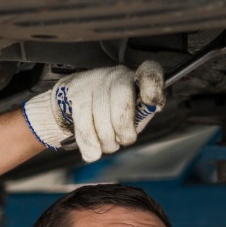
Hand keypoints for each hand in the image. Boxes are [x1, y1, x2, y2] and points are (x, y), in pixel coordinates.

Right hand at [22, 61, 164, 161]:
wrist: (72, 102)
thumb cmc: (110, 109)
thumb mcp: (132, 111)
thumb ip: (142, 112)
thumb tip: (153, 107)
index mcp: (135, 79)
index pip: (149, 74)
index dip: (152, 88)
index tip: (152, 103)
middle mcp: (115, 76)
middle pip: (122, 105)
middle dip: (123, 130)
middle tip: (124, 139)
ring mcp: (93, 83)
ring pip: (102, 120)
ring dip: (107, 141)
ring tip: (108, 144)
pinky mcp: (74, 95)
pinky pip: (84, 127)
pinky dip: (90, 145)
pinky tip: (93, 152)